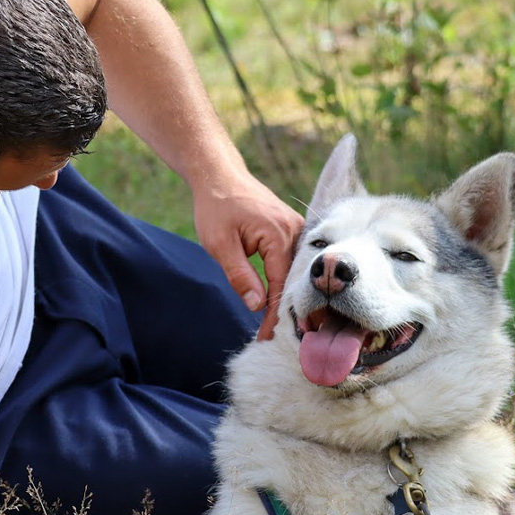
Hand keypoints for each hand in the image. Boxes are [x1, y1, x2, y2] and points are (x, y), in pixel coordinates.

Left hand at [192, 172, 304, 340]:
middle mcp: (295, 230)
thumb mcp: (220, 245)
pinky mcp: (293, 228)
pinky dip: (287, 278)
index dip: (273, 313)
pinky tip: (279, 296)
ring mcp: (297, 227)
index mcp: (278, 235)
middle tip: (276, 337)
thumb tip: (256, 306)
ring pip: (297, 270)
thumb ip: (240, 275)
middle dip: (286, 308)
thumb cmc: (217, 208)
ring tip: (280, 322)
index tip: (265, 336)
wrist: (220, 177)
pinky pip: (294, 259)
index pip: (280, 284)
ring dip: (288, 294)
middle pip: (295, 279)